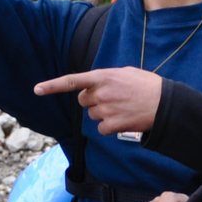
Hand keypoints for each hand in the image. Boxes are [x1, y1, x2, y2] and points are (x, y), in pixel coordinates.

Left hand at [34, 67, 162, 134]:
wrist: (164, 104)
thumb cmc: (147, 86)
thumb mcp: (125, 72)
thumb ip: (106, 77)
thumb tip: (96, 85)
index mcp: (103, 76)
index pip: (72, 81)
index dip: (52, 85)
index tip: (37, 89)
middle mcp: (101, 93)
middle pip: (83, 101)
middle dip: (93, 101)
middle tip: (111, 98)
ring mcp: (105, 110)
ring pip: (93, 115)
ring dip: (103, 113)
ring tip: (122, 108)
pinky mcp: (111, 125)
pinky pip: (101, 129)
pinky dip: (110, 127)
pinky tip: (124, 120)